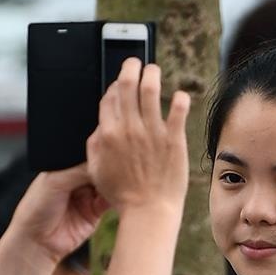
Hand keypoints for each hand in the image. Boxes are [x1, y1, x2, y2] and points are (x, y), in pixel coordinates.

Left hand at [5, 162, 111, 267]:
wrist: (36, 240)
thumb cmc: (36, 208)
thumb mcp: (55, 181)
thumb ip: (79, 170)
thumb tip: (104, 161)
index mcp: (66, 167)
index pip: (87, 155)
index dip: (98, 153)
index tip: (109, 149)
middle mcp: (77, 180)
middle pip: (99, 169)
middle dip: (109, 167)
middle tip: (119, 163)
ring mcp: (88, 196)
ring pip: (107, 184)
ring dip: (114, 182)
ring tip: (120, 178)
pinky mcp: (95, 212)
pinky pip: (110, 202)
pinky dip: (116, 198)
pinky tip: (118, 193)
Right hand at [86, 58, 189, 213]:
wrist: (148, 211)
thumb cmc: (123, 195)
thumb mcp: (97, 170)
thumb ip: (95, 146)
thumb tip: (99, 126)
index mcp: (107, 134)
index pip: (109, 97)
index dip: (114, 85)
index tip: (120, 82)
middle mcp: (129, 129)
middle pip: (127, 85)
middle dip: (130, 68)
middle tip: (135, 62)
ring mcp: (152, 133)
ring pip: (150, 90)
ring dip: (151, 73)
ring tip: (154, 70)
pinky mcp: (174, 140)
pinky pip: (177, 110)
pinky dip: (179, 98)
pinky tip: (180, 96)